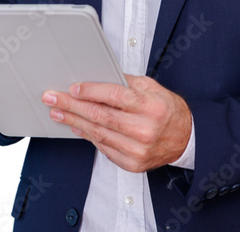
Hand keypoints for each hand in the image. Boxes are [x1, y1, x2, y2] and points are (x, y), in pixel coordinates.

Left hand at [42, 74, 190, 172]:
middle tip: (53, 98)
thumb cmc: (168, 110)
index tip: (72, 88)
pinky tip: (76, 127)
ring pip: (98, 133)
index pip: (114, 95)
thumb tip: (98, 76)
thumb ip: (126, 82)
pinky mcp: (133, 163)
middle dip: (72, 106)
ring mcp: (138, 149)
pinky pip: (104, 148)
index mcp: (150, 106)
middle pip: (100, 115)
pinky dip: (88, 136)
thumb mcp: (152, 87)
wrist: (186, 138)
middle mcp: (144, 129)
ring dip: (74, 122)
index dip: (90, 91)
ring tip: (58, 113)